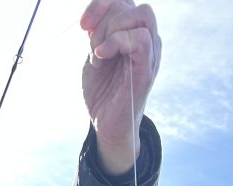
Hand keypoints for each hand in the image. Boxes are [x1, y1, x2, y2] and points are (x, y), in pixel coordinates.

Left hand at [80, 1, 160, 174]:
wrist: (106, 125)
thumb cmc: (101, 93)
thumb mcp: (93, 56)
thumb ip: (96, 34)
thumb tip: (93, 18)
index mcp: (131, 33)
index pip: (122, 1)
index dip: (100, 5)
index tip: (82, 25)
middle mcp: (145, 38)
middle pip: (128, 5)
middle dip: (103, 22)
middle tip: (91, 49)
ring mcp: (150, 52)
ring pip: (140, 16)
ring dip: (110, 32)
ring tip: (98, 56)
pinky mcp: (147, 68)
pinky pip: (141, 39)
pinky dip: (117, 42)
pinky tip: (102, 57)